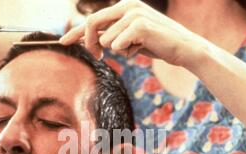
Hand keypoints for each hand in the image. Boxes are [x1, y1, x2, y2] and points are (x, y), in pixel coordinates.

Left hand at [60, 0, 207, 67]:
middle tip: (96, 56)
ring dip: (119, 50)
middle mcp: (127, 5)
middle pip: (92, 23)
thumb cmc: (156, 44)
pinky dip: (128, 52)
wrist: (182, 48)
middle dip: (89, 43)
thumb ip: (111, 36)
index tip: (62, 41)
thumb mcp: (130, 39)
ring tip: (137, 48)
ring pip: (106, 39)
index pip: (93, 18)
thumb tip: (88, 40)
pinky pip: (118, 45)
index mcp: (123, 7)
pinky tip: (142, 49)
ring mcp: (133, 13)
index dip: (76, 31)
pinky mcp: (139, 24)